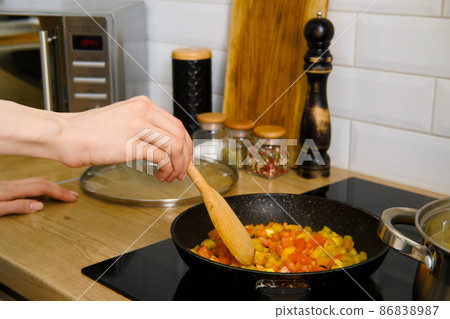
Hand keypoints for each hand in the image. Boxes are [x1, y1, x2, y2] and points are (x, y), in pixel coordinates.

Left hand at [0, 177, 77, 215]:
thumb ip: (18, 207)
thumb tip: (39, 206)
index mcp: (13, 190)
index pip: (43, 189)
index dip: (59, 193)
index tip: (71, 198)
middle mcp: (13, 185)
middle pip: (43, 183)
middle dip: (60, 189)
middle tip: (73, 195)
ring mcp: (10, 185)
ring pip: (38, 181)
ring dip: (53, 186)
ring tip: (63, 193)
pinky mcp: (7, 186)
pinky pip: (31, 183)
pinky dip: (43, 186)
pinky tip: (45, 192)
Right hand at [56, 96, 192, 181]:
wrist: (66, 135)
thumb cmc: (89, 131)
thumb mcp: (122, 119)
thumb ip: (142, 125)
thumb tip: (161, 143)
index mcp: (143, 104)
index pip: (176, 123)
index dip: (184, 143)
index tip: (183, 156)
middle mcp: (144, 111)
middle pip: (180, 133)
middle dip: (186, 155)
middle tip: (183, 170)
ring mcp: (139, 126)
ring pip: (176, 145)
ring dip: (178, 165)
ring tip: (170, 176)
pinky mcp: (133, 144)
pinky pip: (163, 157)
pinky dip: (167, 169)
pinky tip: (160, 176)